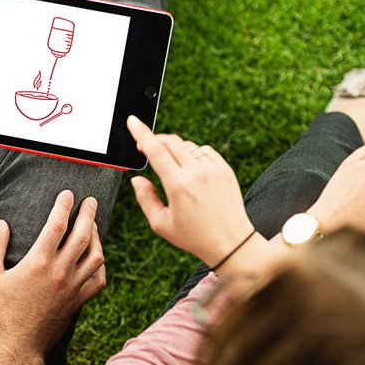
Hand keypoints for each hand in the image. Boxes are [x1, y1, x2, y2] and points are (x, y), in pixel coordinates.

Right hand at [0, 191, 105, 361]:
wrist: (18, 347)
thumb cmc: (0, 313)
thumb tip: (1, 225)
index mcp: (38, 262)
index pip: (57, 225)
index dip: (64, 206)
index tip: (68, 194)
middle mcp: (60, 272)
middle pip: (82, 235)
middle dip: (88, 214)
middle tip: (91, 201)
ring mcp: (73, 288)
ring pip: (95, 256)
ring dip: (97, 237)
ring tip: (93, 226)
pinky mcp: (78, 302)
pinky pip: (98, 281)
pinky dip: (101, 267)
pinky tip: (97, 259)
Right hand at [126, 116, 255, 267]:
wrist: (231, 242)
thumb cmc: (196, 237)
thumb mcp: (161, 224)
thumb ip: (145, 198)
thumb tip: (138, 179)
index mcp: (178, 185)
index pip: (155, 149)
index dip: (141, 132)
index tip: (133, 121)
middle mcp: (197, 173)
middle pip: (171, 141)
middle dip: (155, 139)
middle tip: (147, 147)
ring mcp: (214, 169)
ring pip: (188, 145)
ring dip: (174, 149)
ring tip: (171, 167)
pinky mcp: (225, 170)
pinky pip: (205, 151)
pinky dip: (194, 154)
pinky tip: (191, 169)